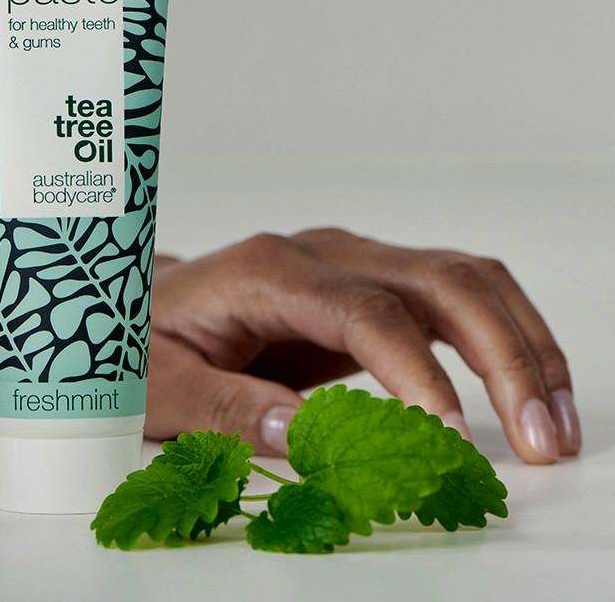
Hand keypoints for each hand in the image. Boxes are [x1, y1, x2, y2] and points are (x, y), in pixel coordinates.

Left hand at [147, 228, 579, 463]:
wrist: (141, 304)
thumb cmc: (143, 341)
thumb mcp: (160, 385)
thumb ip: (225, 408)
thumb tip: (306, 437)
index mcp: (269, 270)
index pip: (369, 313)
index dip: (419, 377)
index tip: (450, 443)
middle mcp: (322, 254)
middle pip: (438, 280)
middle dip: (503, 356)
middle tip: (540, 442)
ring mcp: (352, 262)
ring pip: (462, 280)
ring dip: (521, 345)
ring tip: (554, 429)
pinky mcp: (368, 286)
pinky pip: (451, 300)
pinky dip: (501, 339)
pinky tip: (525, 395)